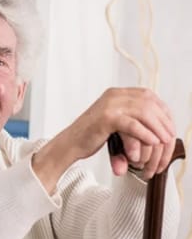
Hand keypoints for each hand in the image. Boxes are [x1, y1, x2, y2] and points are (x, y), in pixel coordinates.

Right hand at [32, 87, 174, 192]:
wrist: (69, 144)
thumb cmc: (90, 137)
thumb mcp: (115, 123)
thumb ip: (133, 119)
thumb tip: (159, 126)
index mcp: (117, 93)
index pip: (149, 97)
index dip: (163, 111)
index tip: (169, 126)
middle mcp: (114, 95)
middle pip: (149, 103)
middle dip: (163, 121)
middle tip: (169, 137)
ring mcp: (109, 105)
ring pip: (143, 112)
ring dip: (157, 128)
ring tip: (162, 141)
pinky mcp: (105, 118)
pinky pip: (132, 124)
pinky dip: (145, 133)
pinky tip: (151, 141)